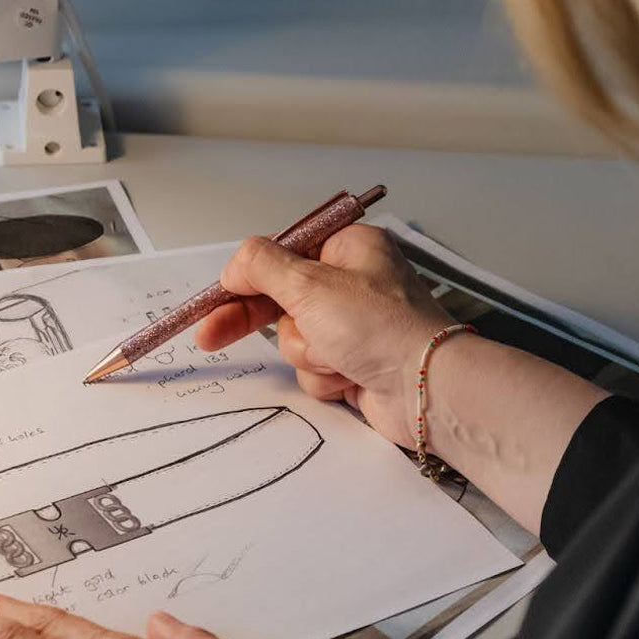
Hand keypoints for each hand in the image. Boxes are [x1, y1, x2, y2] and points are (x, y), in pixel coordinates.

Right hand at [196, 225, 454, 448]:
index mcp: (351, 248)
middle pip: (284, 301)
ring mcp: (357, 328)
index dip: (248, 279)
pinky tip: (351, 377)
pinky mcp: (358, 364)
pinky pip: (316, 370)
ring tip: (337, 356)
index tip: (218, 296)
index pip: (283, 256)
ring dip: (309, 354)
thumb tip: (237, 263)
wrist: (427, 390)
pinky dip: (326, 377)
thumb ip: (263, 267)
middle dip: (262, 322)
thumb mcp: (310, 284)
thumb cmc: (381, 327)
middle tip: (210, 336)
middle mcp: (355, 284)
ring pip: (298, 341)